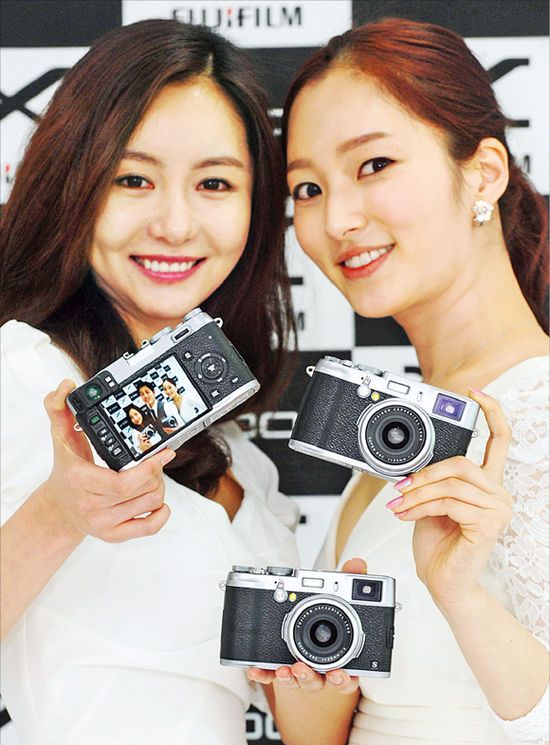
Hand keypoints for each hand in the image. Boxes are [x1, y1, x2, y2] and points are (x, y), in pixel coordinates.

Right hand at [39, 379, 174, 542]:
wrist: (58, 508)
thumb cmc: (66, 470)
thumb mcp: (61, 436)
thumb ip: (58, 408)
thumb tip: (65, 387)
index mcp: (80, 480)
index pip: (123, 482)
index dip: (150, 468)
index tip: (165, 452)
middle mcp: (91, 506)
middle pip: (142, 491)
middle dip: (156, 473)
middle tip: (155, 460)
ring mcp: (102, 524)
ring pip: (150, 505)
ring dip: (159, 487)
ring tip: (150, 476)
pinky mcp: (113, 535)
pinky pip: (149, 528)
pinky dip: (162, 514)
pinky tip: (158, 502)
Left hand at [247, 558, 365, 695]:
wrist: (311, 630)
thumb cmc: (330, 616)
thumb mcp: (342, 597)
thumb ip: (352, 581)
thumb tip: (358, 563)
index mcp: (342, 661)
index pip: (347, 677)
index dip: (343, 679)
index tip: (338, 674)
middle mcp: (321, 671)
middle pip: (319, 681)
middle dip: (309, 676)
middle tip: (301, 667)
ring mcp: (301, 671)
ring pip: (296, 680)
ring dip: (288, 676)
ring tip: (283, 667)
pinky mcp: (281, 667)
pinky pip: (272, 675)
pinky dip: (263, 674)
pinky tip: (254, 670)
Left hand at [386, 389, 512, 605]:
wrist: (443, 581)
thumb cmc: (439, 543)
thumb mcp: (432, 502)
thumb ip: (434, 480)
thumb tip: (414, 465)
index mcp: (487, 483)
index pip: (500, 439)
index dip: (491, 412)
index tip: (475, 393)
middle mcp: (498, 493)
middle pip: (461, 462)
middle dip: (425, 473)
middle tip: (401, 486)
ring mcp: (498, 509)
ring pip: (451, 484)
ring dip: (417, 494)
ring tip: (399, 505)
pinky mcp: (489, 524)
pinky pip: (449, 503)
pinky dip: (422, 507)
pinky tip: (408, 516)